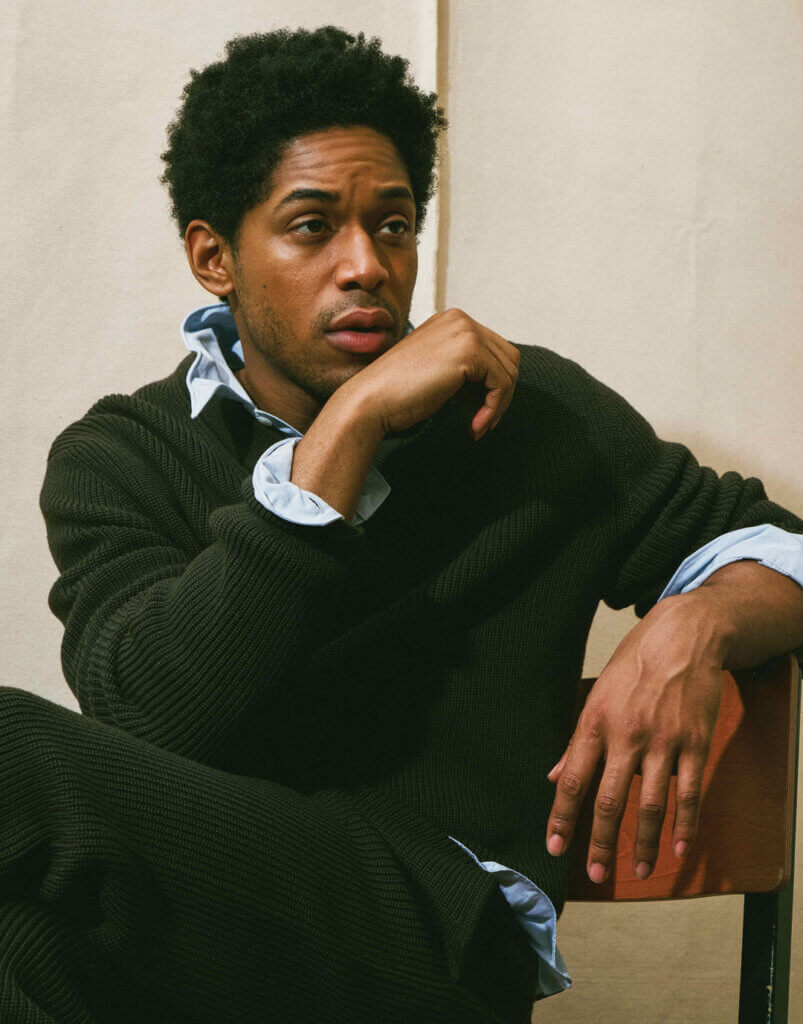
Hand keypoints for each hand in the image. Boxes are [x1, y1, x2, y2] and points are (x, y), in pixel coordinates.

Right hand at [341, 308, 519, 439]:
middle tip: (483, 422)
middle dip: (501, 394)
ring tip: (478, 426)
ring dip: (499, 405)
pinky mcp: (469, 351)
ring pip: (509, 371)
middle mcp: (461, 319)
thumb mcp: (438, 373)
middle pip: (508, 358)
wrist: (371, 400)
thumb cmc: (398, 394)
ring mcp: (465, 332)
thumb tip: (499, 386)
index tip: (480, 413)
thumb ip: (465, 370)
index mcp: (452, 321)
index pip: (494, 350)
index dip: (494, 385)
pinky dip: (494, 409)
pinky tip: (475, 425)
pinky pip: (501, 384)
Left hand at [545, 593, 725, 882]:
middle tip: (595, 874)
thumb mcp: (596, 694)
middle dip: (600, 843)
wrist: (683, 636)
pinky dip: (686, 826)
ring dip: (644, 844)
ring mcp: (663, 742)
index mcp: (594, 724)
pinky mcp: (695, 744)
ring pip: (650, 805)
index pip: (572, 780)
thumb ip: (577, 740)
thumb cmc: (634, 664)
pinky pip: (688, 793)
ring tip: (639, 871)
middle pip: (609, 801)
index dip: (562, 818)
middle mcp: (625, 736)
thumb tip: (553, 775)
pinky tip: (681, 850)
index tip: (555, 847)